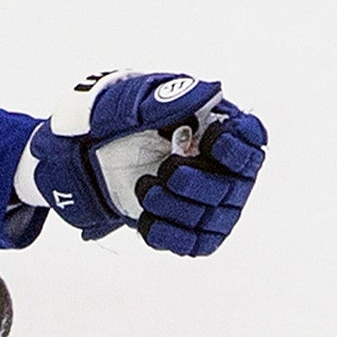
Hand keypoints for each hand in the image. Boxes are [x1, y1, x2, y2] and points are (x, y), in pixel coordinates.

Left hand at [24, 71, 266, 255]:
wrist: (82, 154)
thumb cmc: (114, 119)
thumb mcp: (135, 99)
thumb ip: (170, 97)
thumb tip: (209, 93)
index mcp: (219, 127)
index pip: (253, 141)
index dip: (235, 146)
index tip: (206, 138)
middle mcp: (224, 168)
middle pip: (233, 187)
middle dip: (193, 182)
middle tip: (164, 169)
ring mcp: (210, 203)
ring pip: (210, 219)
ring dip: (173, 207)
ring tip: (145, 188)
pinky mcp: (190, 230)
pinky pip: (193, 244)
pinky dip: (166, 234)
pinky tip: (145, 217)